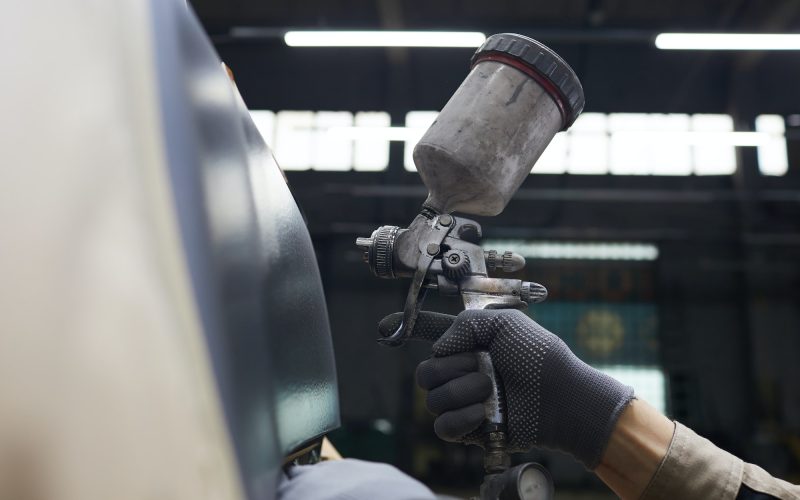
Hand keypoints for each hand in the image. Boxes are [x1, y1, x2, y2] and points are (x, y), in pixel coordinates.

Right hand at [378, 309, 633, 468]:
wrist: (561, 395)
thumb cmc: (539, 356)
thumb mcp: (504, 324)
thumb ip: (465, 325)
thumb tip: (439, 349)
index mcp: (469, 346)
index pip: (431, 337)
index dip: (405, 328)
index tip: (384, 325)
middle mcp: (462, 373)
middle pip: (424, 374)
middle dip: (450, 369)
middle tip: (482, 367)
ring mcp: (465, 402)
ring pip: (432, 400)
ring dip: (461, 392)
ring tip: (490, 389)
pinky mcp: (471, 430)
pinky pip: (443, 426)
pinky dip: (460, 418)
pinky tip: (481, 413)